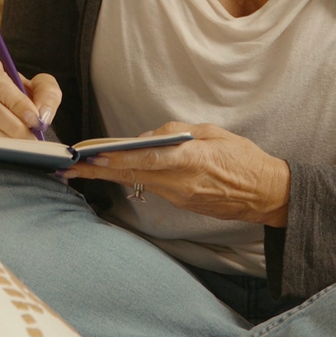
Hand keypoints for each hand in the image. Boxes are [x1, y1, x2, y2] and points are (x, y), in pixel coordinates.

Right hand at [0, 53, 62, 140]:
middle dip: (12, 125)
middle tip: (30, 139)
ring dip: (1, 139)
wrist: (2, 112)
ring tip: (20, 147)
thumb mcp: (38, 88)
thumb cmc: (19, 97)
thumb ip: (47, 94)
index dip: (16, 101)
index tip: (34, 119)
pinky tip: (3, 151)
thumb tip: (42, 114)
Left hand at [64, 122, 290, 226]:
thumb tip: (150, 137)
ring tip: (81, 167)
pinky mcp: (182, 203)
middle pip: (133, 175)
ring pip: (138, 182)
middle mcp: (182, 182)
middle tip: (68, 168)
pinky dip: (132, 177)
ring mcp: (181, 196)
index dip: (120, 158)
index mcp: (193, 160)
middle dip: (99, 171)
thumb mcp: (215, 133)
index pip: (149, 159)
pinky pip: (152, 188)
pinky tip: (115, 170)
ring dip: (110, 174)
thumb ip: (180, 133)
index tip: (94, 154)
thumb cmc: (245, 158)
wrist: (267, 193)